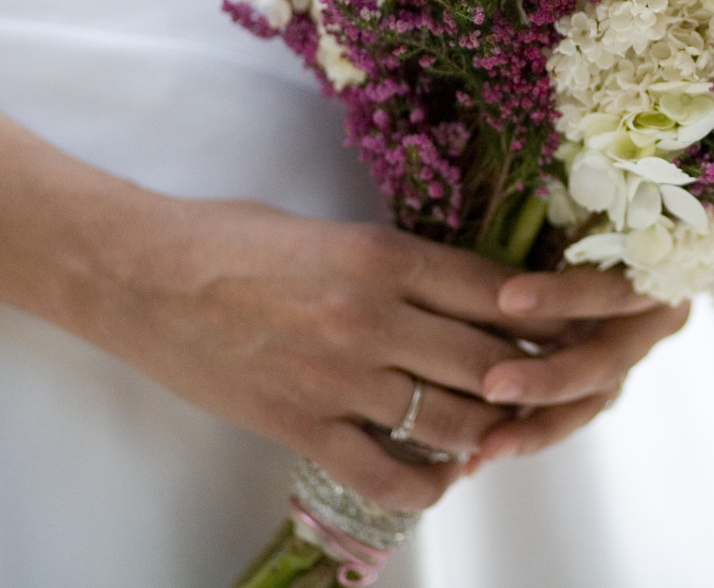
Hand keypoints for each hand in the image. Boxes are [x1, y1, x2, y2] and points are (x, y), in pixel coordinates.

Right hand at [78, 197, 656, 512]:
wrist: (139, 273)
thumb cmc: (234, 238)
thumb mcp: (336, 231)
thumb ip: (404, 264)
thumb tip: (471, 292)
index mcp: (387, 255)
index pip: (500, 293)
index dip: (549, 317)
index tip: (574, 328)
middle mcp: (376, 317)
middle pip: (492, 363)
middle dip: (533, 380)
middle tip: (551, 388)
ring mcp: (340, 377)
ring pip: (456, 423)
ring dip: (489, 433)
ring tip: (500, 431)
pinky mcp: (301, 426)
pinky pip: (389, 474)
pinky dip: (428, 482)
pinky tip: (440, 473)